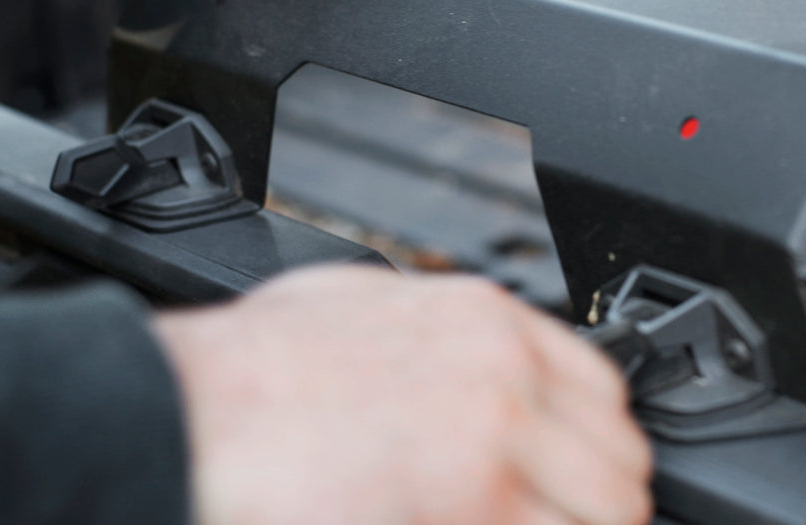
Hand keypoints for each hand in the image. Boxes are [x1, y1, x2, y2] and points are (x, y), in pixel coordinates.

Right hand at [154, 265, 652, 524]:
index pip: (606, 392)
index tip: (587, 480)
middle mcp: (507, 376)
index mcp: (488, 321)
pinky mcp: (474, 509)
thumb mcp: (364, 303)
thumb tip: (484, 362)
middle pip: (620, 463)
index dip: (599, 449)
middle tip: (568, 524)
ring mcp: (494, 445)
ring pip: (608, 517)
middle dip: (603, 508)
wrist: (184, 415)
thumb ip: (443, 332)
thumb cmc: (249, 369)